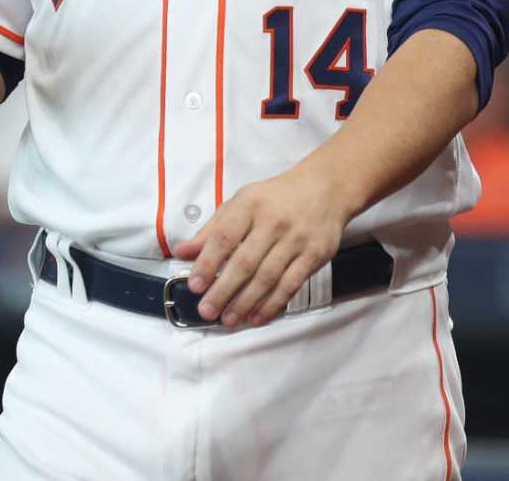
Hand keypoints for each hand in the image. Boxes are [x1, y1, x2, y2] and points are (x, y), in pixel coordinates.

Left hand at [173, 163, 356, 327]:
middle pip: (245, 262)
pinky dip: (273, 304)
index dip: (208, 263)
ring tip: (229, 319)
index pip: (224, 237)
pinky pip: (290, 285)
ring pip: (267, 277)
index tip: (195, 285)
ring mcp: (295, 240)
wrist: (325, 188)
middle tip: (207, 310)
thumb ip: (212, 229)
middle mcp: (273, 222)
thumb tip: (182, 251)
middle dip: (223, 290)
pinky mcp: (314, 255)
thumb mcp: (241, 203)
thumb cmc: (276, 198)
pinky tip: (257, 317)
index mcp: (249, 205)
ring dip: (246, 302)